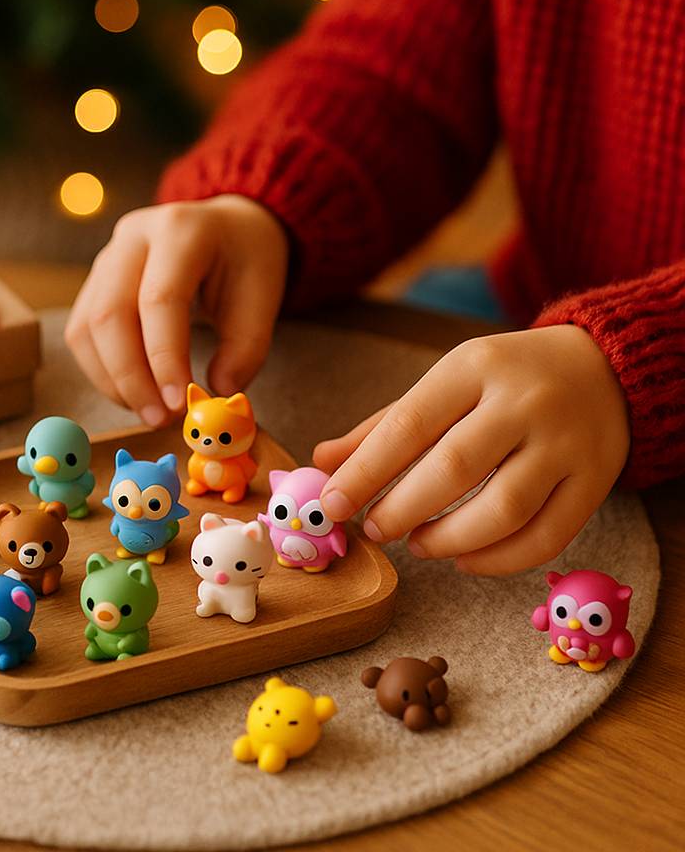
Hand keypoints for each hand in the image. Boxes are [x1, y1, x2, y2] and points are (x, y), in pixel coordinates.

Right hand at [65, 196, 287, 424]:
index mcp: (181, 230)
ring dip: (113, 380)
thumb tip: (216, 394)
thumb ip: (246, 348)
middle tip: (160, 418)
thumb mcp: (263, 296)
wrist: (226, 228)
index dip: (164, 357)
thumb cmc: (245, 260)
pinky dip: (103, 372)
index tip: (178, 404)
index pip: (160, 299)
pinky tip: (134, 393)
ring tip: (150, 411)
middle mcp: (134, 237)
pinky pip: (83, 333)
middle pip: (110, 314)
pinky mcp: (95, 282)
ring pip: (87, 328)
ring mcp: (107, 258)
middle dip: (131, 377)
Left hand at [312, 326, 629, 574]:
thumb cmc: (504, 380)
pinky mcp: (597, 480)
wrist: (605, 368)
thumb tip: (321, 461)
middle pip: (454, 469)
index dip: (365, 471)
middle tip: (374, 528)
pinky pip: (547, 537)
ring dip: (449, 539)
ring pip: (504, 509)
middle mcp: (524, 401)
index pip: (409, 424)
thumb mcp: (445, 384)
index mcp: (474, 366)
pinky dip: (498, 560)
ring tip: (417, 544)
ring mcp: (566, 442)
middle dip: (402, 508)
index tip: (332, 503)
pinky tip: (464, 559)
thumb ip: (384, 426)